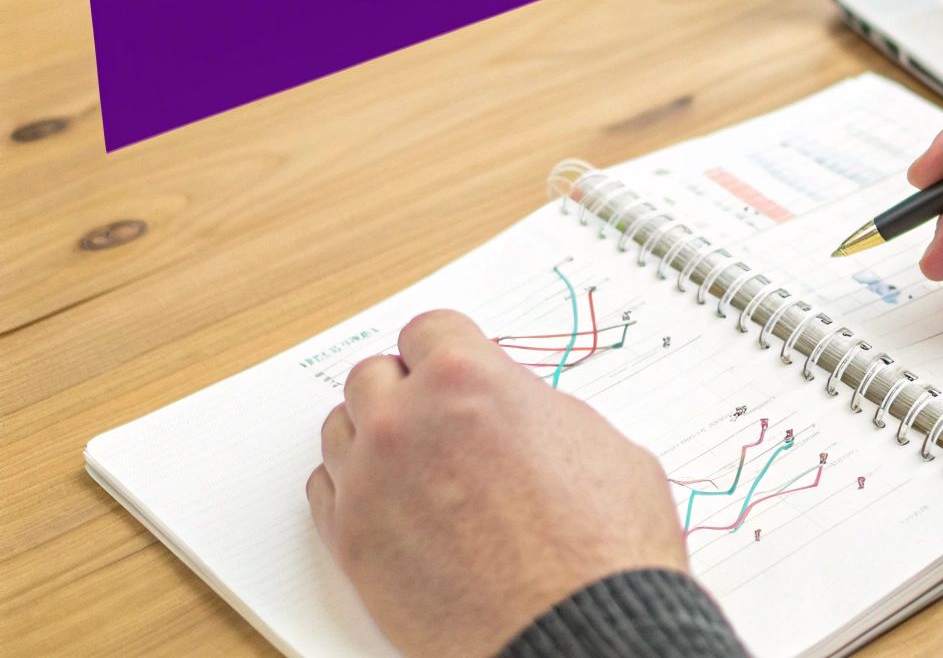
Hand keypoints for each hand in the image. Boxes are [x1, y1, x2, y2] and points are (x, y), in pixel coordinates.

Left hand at [307, 309, 685, 657]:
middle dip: (408, 391)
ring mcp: (370, 482)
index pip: (428, 329)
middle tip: (439, 420)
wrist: (576, 632)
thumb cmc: (603, 547)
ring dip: (375, 435)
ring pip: (341, 427)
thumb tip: (518, 413)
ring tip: (416, 464)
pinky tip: (392, 501)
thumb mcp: (598, 442)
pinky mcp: (351, 542)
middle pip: (374, 374)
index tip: (457, 369)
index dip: (451, 350)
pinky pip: (326, 488)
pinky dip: (354, 487)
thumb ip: (537, 410)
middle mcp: (406, 421)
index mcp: (469, 381)